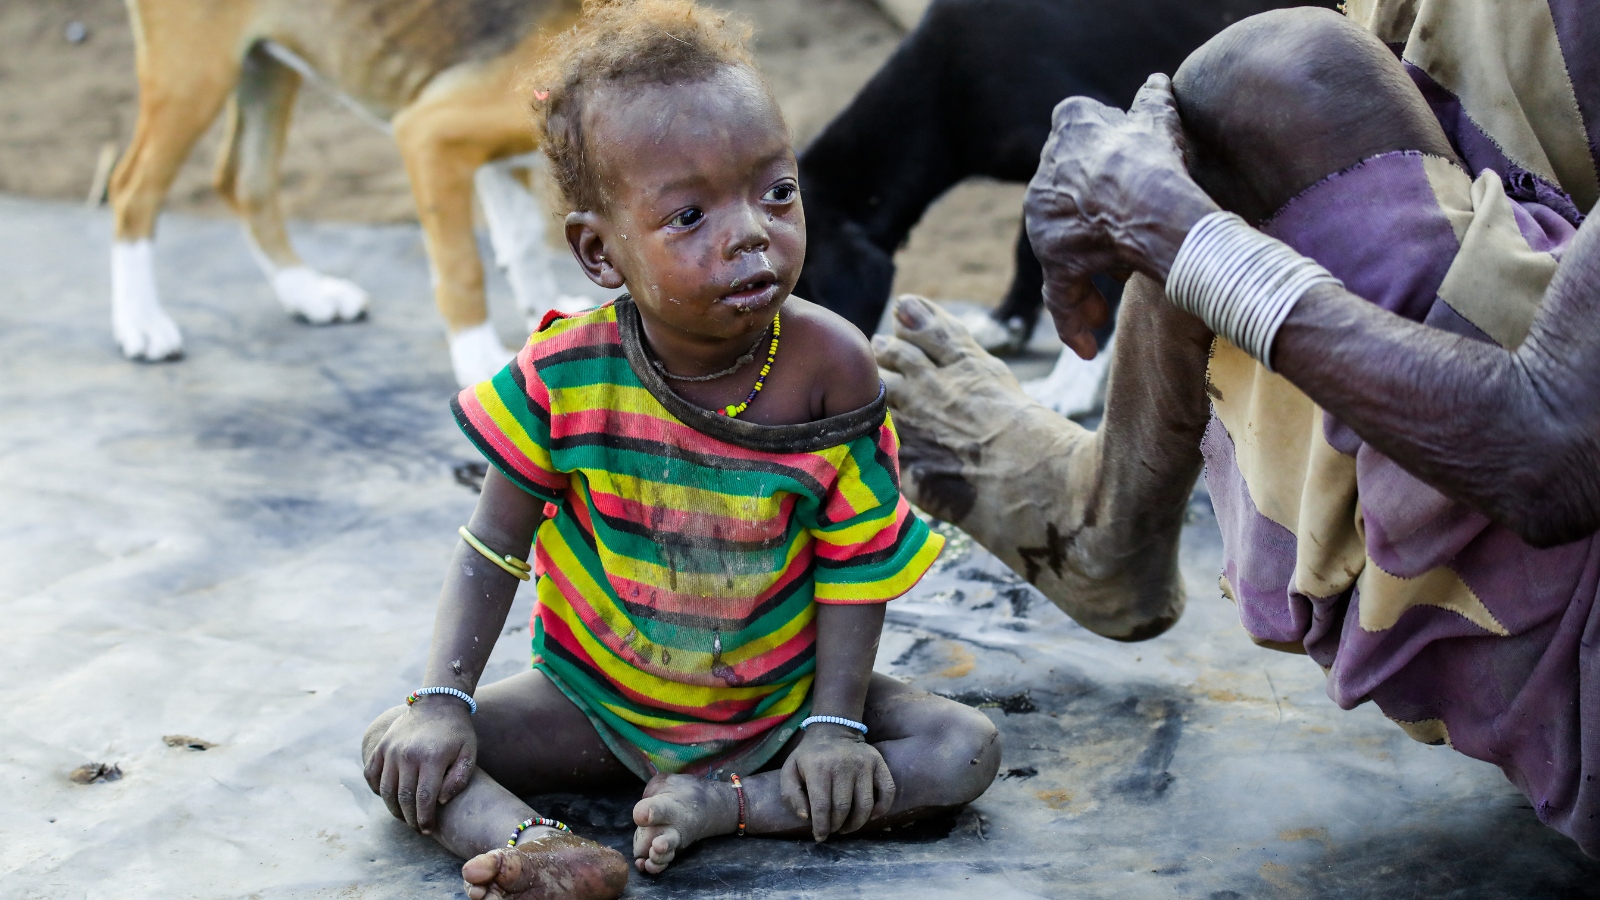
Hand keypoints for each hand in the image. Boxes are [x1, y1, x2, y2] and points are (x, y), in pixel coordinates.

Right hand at [364, 698, 477, 834]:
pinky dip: (377, 789)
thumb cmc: (457, 733)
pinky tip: (389, 797)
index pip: (424, 799)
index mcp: (432, 758)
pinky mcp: (382, 746)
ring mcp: (391, 750)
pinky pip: (372, 774)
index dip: (424, 819)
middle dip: (410, 818)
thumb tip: (440, 801)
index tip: (427, 830)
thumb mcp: (469, 754)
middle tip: (417, 827)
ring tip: (405, 816)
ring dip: (393, 809)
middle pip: (403, 798)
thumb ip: (459, 779)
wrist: (438, 702)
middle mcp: (408, 755)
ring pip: (386, 790)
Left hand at [780, 724, 894, 841]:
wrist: (833, 730)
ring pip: (865, 805)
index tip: (820, 837)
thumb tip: (806, 817)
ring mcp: (864, 764)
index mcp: (819, 768)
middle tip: (833, 829)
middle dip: (837, 826)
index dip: (821, 827)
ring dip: (856, 823)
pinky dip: (882, 809)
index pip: (822, 807)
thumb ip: (790, 795)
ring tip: (847, 827)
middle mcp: (844, 765)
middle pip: (843, 809)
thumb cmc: (810, 756)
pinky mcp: (879, 763)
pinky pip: (888, 791)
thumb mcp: (790, 770)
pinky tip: (870, 816)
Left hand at [1023, 73, 1218, 357]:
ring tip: (1104, 302)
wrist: (1151, 203)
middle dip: (1093, 231)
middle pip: (1067, 205)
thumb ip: (1153, 104)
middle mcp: (1048, 175)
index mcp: (1072, 127)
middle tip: (1119, 254)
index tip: (1119, 180)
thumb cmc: (1159, 159)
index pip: (1073, 132)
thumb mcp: (1159, 122)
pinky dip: (1073, 322)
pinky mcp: (1055, 261)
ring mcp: (1047, 219)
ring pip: (1061, 256)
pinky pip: (1060, 297)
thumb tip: (1156, 84)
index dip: (1099, 161)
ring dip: (1085, 282)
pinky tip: (1087, 346)